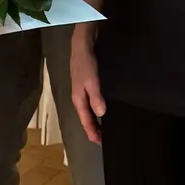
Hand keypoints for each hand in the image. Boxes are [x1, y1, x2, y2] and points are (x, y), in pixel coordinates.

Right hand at [70, 26, 105, 143]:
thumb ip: (95, 97)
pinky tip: (105, 107)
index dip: (92, 132)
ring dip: (96, 119)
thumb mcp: (91, 81)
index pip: (85, 120)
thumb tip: (101, 114)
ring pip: (89, 109)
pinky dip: (98, 108)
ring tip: (106, 127)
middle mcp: (79, 96)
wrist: (83, 41)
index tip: (100, 143)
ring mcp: (82, 89)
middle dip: (93, 128)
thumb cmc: (86, 62)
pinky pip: (92, 100)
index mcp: (78, 98)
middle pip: (86, 117)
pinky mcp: (88, 82)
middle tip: (105, 138)